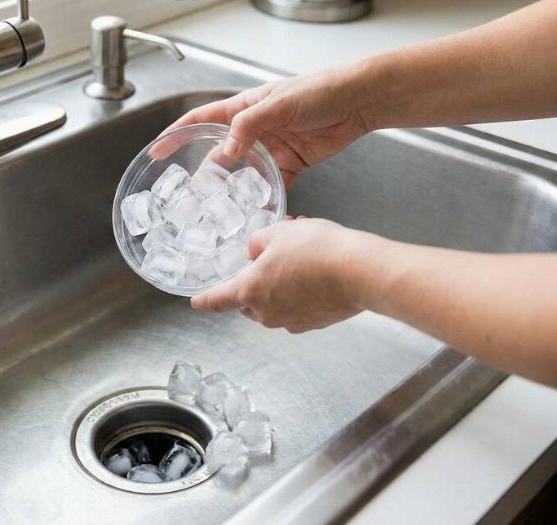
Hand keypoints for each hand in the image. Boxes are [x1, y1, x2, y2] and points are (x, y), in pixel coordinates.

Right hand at [163, 67, 373, 188]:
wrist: (356, 103)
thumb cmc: (319, 92)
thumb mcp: (278, 104)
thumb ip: (250, 125)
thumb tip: (227, 150)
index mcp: (244, 109)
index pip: (201, 120)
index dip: (178, 134)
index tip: (158, 150)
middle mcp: (254, 130)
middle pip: (220, 154)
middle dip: (206, 174)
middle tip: (193, 196)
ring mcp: (271, 149)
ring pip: (244, 174)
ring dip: (235, 190)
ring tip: (223, 209)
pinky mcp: (290, 164)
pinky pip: (272, 185)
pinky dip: (266, 198)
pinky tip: (259, 211)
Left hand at [191, 218, 379, 332]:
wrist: (360, 272)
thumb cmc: (314, 249)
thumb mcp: (278, 232)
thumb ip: (257, 243)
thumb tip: (256, 253)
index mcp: (249, 290)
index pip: (218, 299)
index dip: (205, 300)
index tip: (196, 303)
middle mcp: (267, 313)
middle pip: (248, 302)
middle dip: (253, 283)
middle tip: (269, 258)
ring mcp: (291, 322)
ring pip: (274, 305)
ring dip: (279, 286)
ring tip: (298, 258)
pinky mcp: (315, 324)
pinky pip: (298, 309)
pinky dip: (300, 294)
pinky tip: (315, 274)